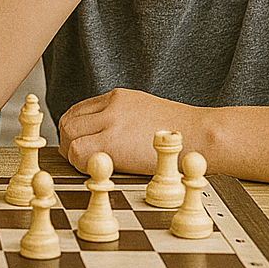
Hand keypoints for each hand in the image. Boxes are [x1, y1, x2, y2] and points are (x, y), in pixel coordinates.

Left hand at [57, 88, 203, 172]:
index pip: (79, 110)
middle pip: (68, 121)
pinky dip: (82, 164)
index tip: (79, 143)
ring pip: (69, 136)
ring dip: (73, 153)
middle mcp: (111, 106)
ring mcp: (110, 123)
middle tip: (79, 158)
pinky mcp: (112, 143)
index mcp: (119, 97)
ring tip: (91, 166)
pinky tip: (100, 170)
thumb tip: (102, 134)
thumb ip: (121, 117)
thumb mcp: (145, 111)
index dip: (75, 130)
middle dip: (68, 141)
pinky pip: (79, 153)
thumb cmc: (179, 132)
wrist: (200, 136)